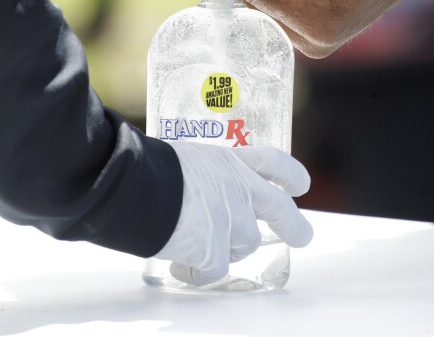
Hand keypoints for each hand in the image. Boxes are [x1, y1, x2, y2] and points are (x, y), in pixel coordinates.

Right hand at [154, 142, 312, 285]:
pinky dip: (195, 273)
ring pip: (244, 245)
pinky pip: (212, 272)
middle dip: (294, 225)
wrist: (131, 185)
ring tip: (198, 249)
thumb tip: (194, 195)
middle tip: (302, 236)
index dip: (290, 174)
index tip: (300, 185)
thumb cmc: (147, 168)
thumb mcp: (186, 159)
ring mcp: (231, 222)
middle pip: (279, 210)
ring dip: (225, 250)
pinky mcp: (214, 251)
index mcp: (229, 161)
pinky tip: (178, 266)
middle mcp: (238, 189)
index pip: (272, 163)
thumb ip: (204, 177)